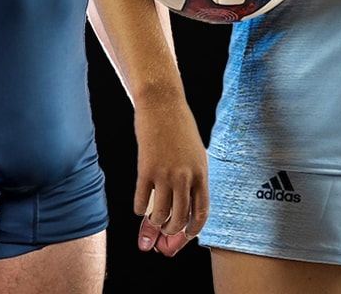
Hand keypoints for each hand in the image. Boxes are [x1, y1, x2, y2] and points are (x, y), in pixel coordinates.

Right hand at [131, 103, 205, 255]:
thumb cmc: (180, 127)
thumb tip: (186, 198)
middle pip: (180, 216)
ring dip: (155, 222)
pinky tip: (139, 208)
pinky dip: (139, 208)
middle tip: (165, 231)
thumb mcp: (196, 154)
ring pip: (161, 212)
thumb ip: (193, 176)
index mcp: (201, 174)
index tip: (186, 234)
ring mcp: (165, 173)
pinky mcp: (146, 168)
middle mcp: (185, 177)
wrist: (162, 105)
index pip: (201, 211)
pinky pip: (142, 198)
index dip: (193, 228)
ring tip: (152, 220)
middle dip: (171, 230)